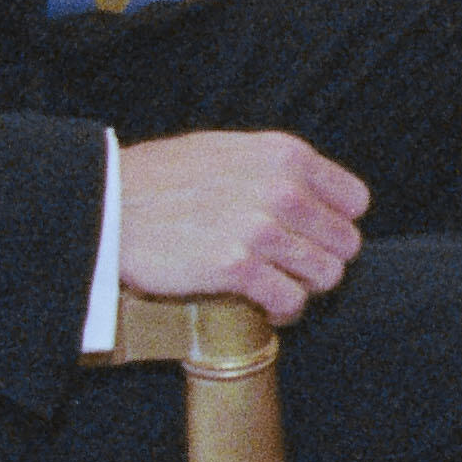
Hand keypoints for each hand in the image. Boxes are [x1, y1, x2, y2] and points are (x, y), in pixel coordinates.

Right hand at [117, 131, 367, 324]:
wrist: (106, 204)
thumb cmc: (162, 179)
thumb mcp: (227, 150)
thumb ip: (275, 168)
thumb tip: (314, 192)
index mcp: (284, 154)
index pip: (355, 201)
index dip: (335, 224)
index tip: (312, 237)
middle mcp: (280, 187)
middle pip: (346, 243)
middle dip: (321, 260)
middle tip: (290, 268)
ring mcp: (260, 228)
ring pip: (327, 275)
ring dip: (304, 287)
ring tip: (276, 286)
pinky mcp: (236, 267)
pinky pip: (291, 302)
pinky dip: (281, 311)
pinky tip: (261, 304)